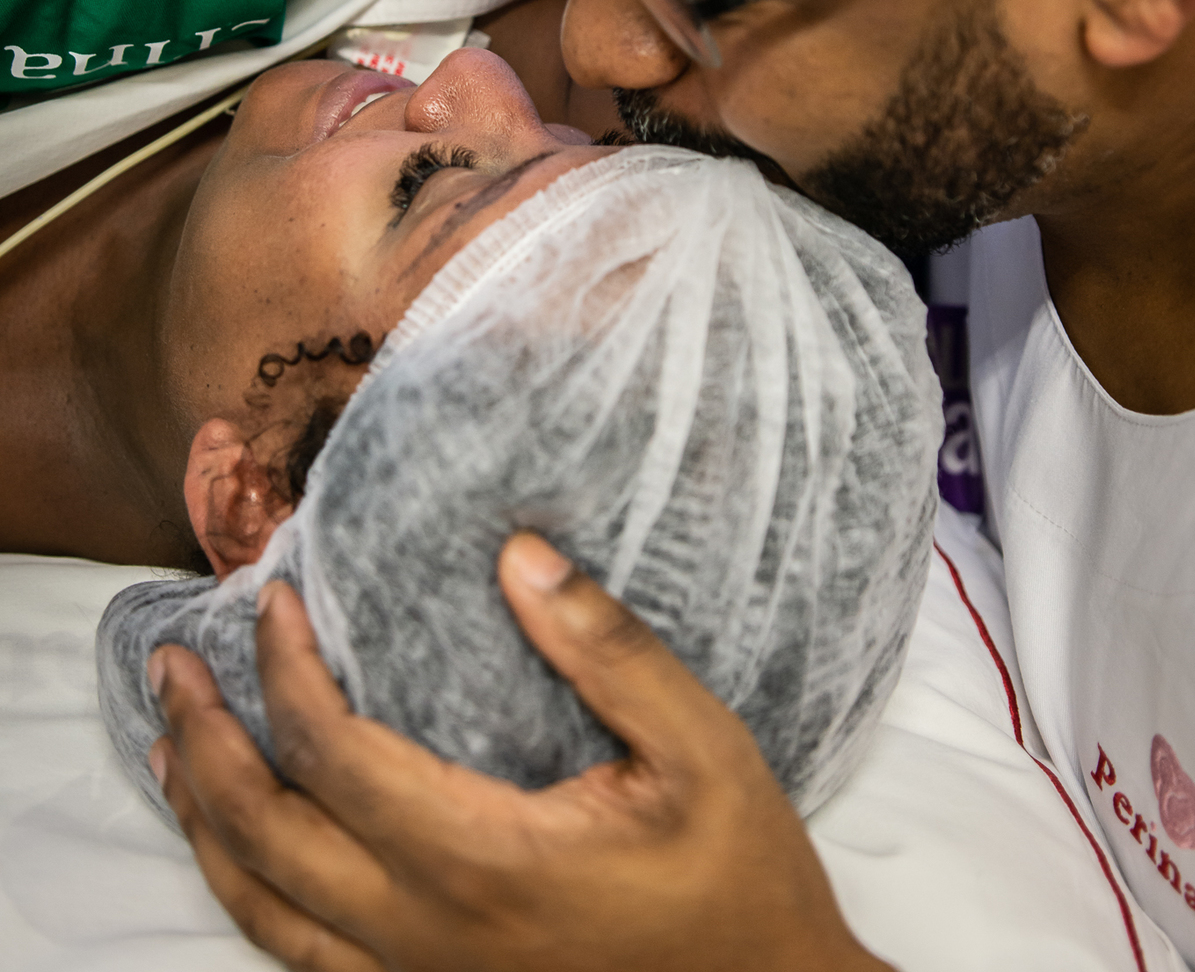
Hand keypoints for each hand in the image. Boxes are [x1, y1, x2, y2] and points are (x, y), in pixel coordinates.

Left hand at [149, 534, 887, 971]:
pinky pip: (299, 959)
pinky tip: (239, 854)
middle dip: (204, 741)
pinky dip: (244, 896)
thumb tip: (518, 554)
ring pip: (263, 911)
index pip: (334, 756)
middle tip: (174, 664)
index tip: (275, 600)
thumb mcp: (701, 745)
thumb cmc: (735, 873)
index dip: (286, 671)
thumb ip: (608, 648)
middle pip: (267, 835)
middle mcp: (428, 933)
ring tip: (168, 749)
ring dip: (202, 822)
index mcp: (484, 860)